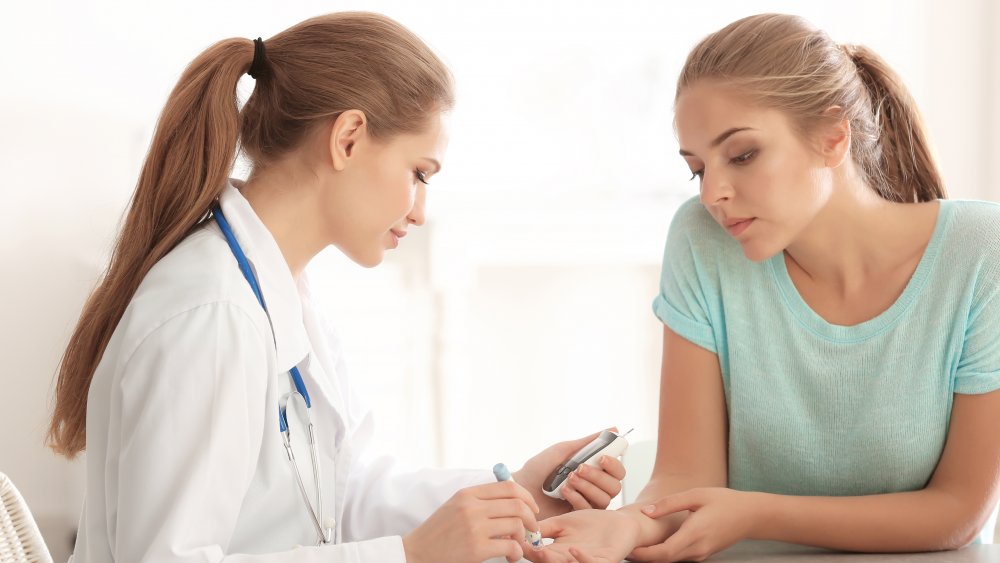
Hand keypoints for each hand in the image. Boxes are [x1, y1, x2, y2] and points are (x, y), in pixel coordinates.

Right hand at [402, 480, 540, 562]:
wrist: (416, 553)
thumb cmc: (438, 533)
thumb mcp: (455, 506)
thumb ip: (480, 500)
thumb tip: (513, 500)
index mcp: (468, 494)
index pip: (509, 487)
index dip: (527, 498)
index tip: (532, 509)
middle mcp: (472, 507)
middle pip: (517, 505)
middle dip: (531, 518)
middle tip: (532, 529)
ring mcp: (474, 527)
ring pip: (516, 525)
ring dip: (523, 537)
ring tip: (517, 545)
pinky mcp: (476, 549)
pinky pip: (510, 547)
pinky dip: (516, 552)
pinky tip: (510, 556)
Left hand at [514, 430, 626, 517]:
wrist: (521, 487)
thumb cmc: (540, 468)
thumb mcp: (564, 450)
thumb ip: (589, 442)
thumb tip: (614, 428)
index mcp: (594, 470)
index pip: (618, 471)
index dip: (614, 464)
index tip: (601, 458)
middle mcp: (594, 488)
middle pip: (615, 486)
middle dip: (598, 476)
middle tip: (578, 469)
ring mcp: (587, 503)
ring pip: (605, 499)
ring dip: (587, 486)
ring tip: (568, 480)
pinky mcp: (578, 517)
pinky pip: (589, 509)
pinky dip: (577, 497)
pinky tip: (563, 491)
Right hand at [522, 509, 640, 562]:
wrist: (621, 523)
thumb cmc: (593, 523)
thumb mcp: (563, 522)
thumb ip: (545, 527)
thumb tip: (523, 526)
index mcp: (559, 552)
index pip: (539, 554)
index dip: (527, 549)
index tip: (514, 540)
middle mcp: (571, 560)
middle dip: (538, 557)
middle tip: (526, 549)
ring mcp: (588, 562)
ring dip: (554, 561)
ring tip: (542, 552)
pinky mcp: (605, 561)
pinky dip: (581, 559)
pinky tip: (572, 549)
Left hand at [628, 487, 761, 561]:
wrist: (751, 515)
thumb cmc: (724, 501)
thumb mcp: (696, 495)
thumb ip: (670, 504)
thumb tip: (646, 512)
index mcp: (694, 534)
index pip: (663, 553)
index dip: (643, 554)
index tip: (627, 548)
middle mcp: (697, 549)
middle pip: (665, 560)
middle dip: (643, 557)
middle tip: (623, 547)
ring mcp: (701, 554)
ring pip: (672, 561)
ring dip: (653, 557)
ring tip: (633, 546)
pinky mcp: (703, 554)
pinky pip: (680, 557)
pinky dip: (664, 554)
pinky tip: (653, 546)